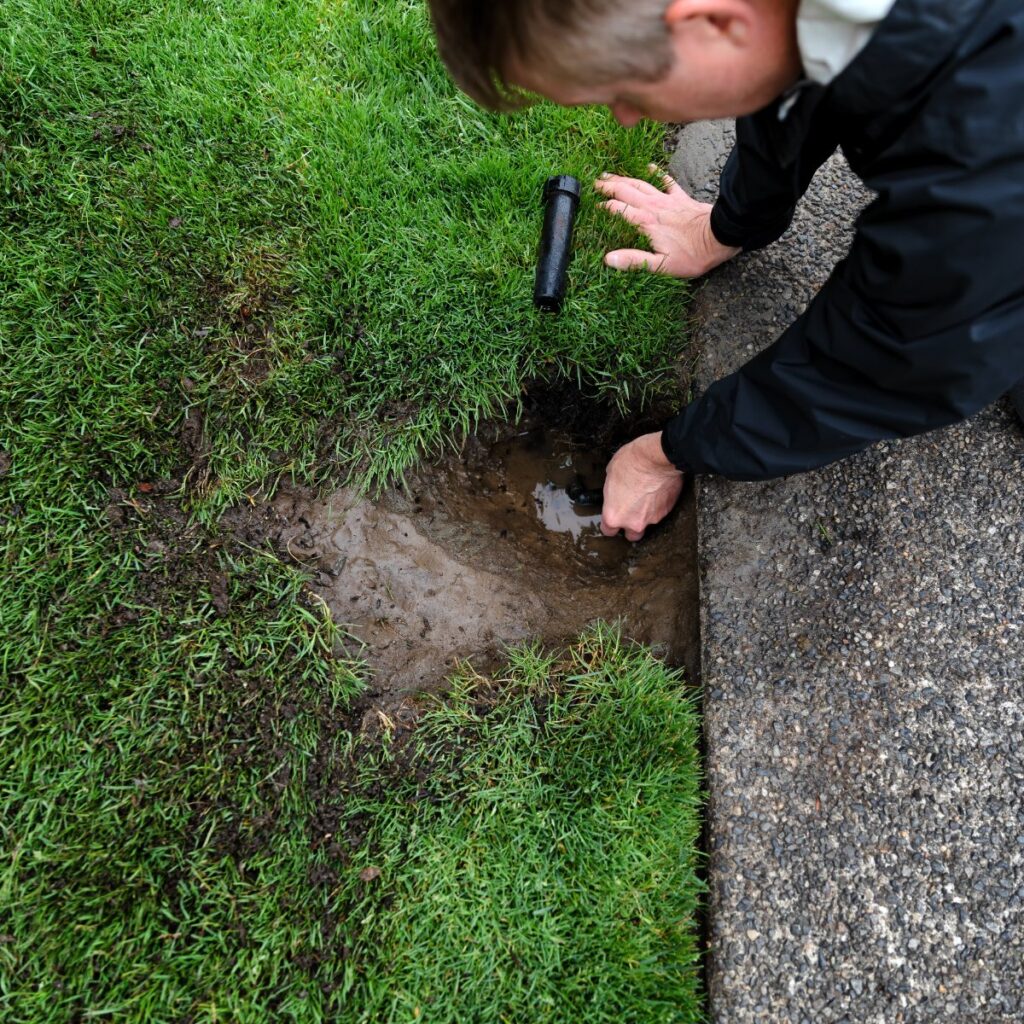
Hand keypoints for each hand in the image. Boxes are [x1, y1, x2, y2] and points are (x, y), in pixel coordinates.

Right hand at [594, 165, 740, 277]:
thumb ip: (633, 261)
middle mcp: (653, 207)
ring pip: (640, 184)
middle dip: (609, 187)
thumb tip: (608, 259)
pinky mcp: (680, 197)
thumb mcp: (661, 265)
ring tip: (610, 175)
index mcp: (645, 223)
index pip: (618, 210)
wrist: (720, 236)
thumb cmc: (692, 255)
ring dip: (624, 179)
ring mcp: (667, 200)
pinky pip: (666, 181)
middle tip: (595, 184)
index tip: (594, 206)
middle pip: (626, 192)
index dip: (604, 207)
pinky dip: (657, 173)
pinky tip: (650, 167)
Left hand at [600, 432, 684, 542]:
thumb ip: (612, 491)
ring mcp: (652, 518)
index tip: (612, 519)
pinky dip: (659, 504)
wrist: (657, 457)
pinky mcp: (667, 510)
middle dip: (630, 527)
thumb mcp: (610, 474)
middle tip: (631, 512)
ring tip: (646, 496)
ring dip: (646, 514)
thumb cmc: (632, 462)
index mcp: (614, 515)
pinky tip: (657, 491)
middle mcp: (633, 522)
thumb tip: (616, 490)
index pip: (608, 531)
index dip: (610, 525)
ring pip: (648, 523)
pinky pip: (661, 511)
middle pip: (631, 535)